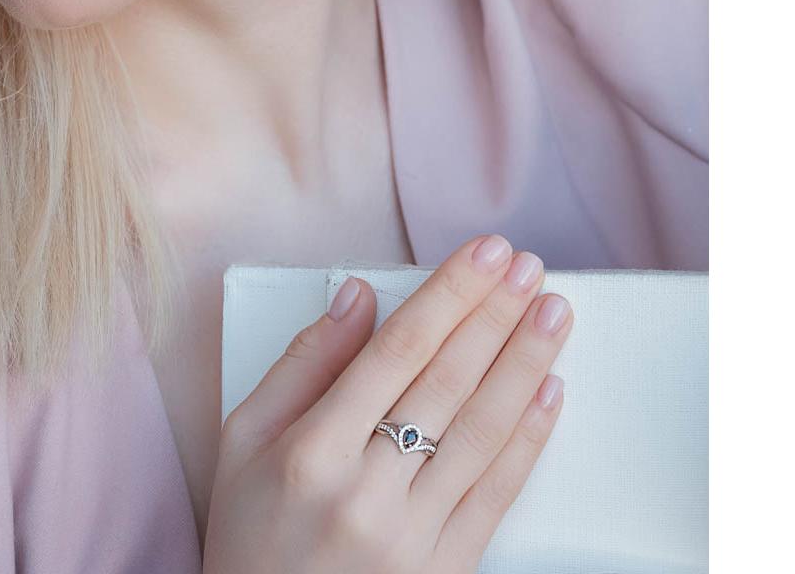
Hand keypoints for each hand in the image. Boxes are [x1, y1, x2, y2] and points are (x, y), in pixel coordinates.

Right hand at [202, 234, 571, 573]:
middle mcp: (367, 491)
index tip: (483, 253)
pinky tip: (548, 391)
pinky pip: (498, 493)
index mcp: (310, 452)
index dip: (448, 295)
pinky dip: (529, 437)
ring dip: (525, 363)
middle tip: (528, 265)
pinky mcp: (448, 569)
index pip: (397, 351)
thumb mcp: (242, 440)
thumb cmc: (250, 534)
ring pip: (483, 431)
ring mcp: (413, 535)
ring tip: (553, 312)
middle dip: (495, 314)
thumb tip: (356, 296)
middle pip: (447, 381)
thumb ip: (301, 363)